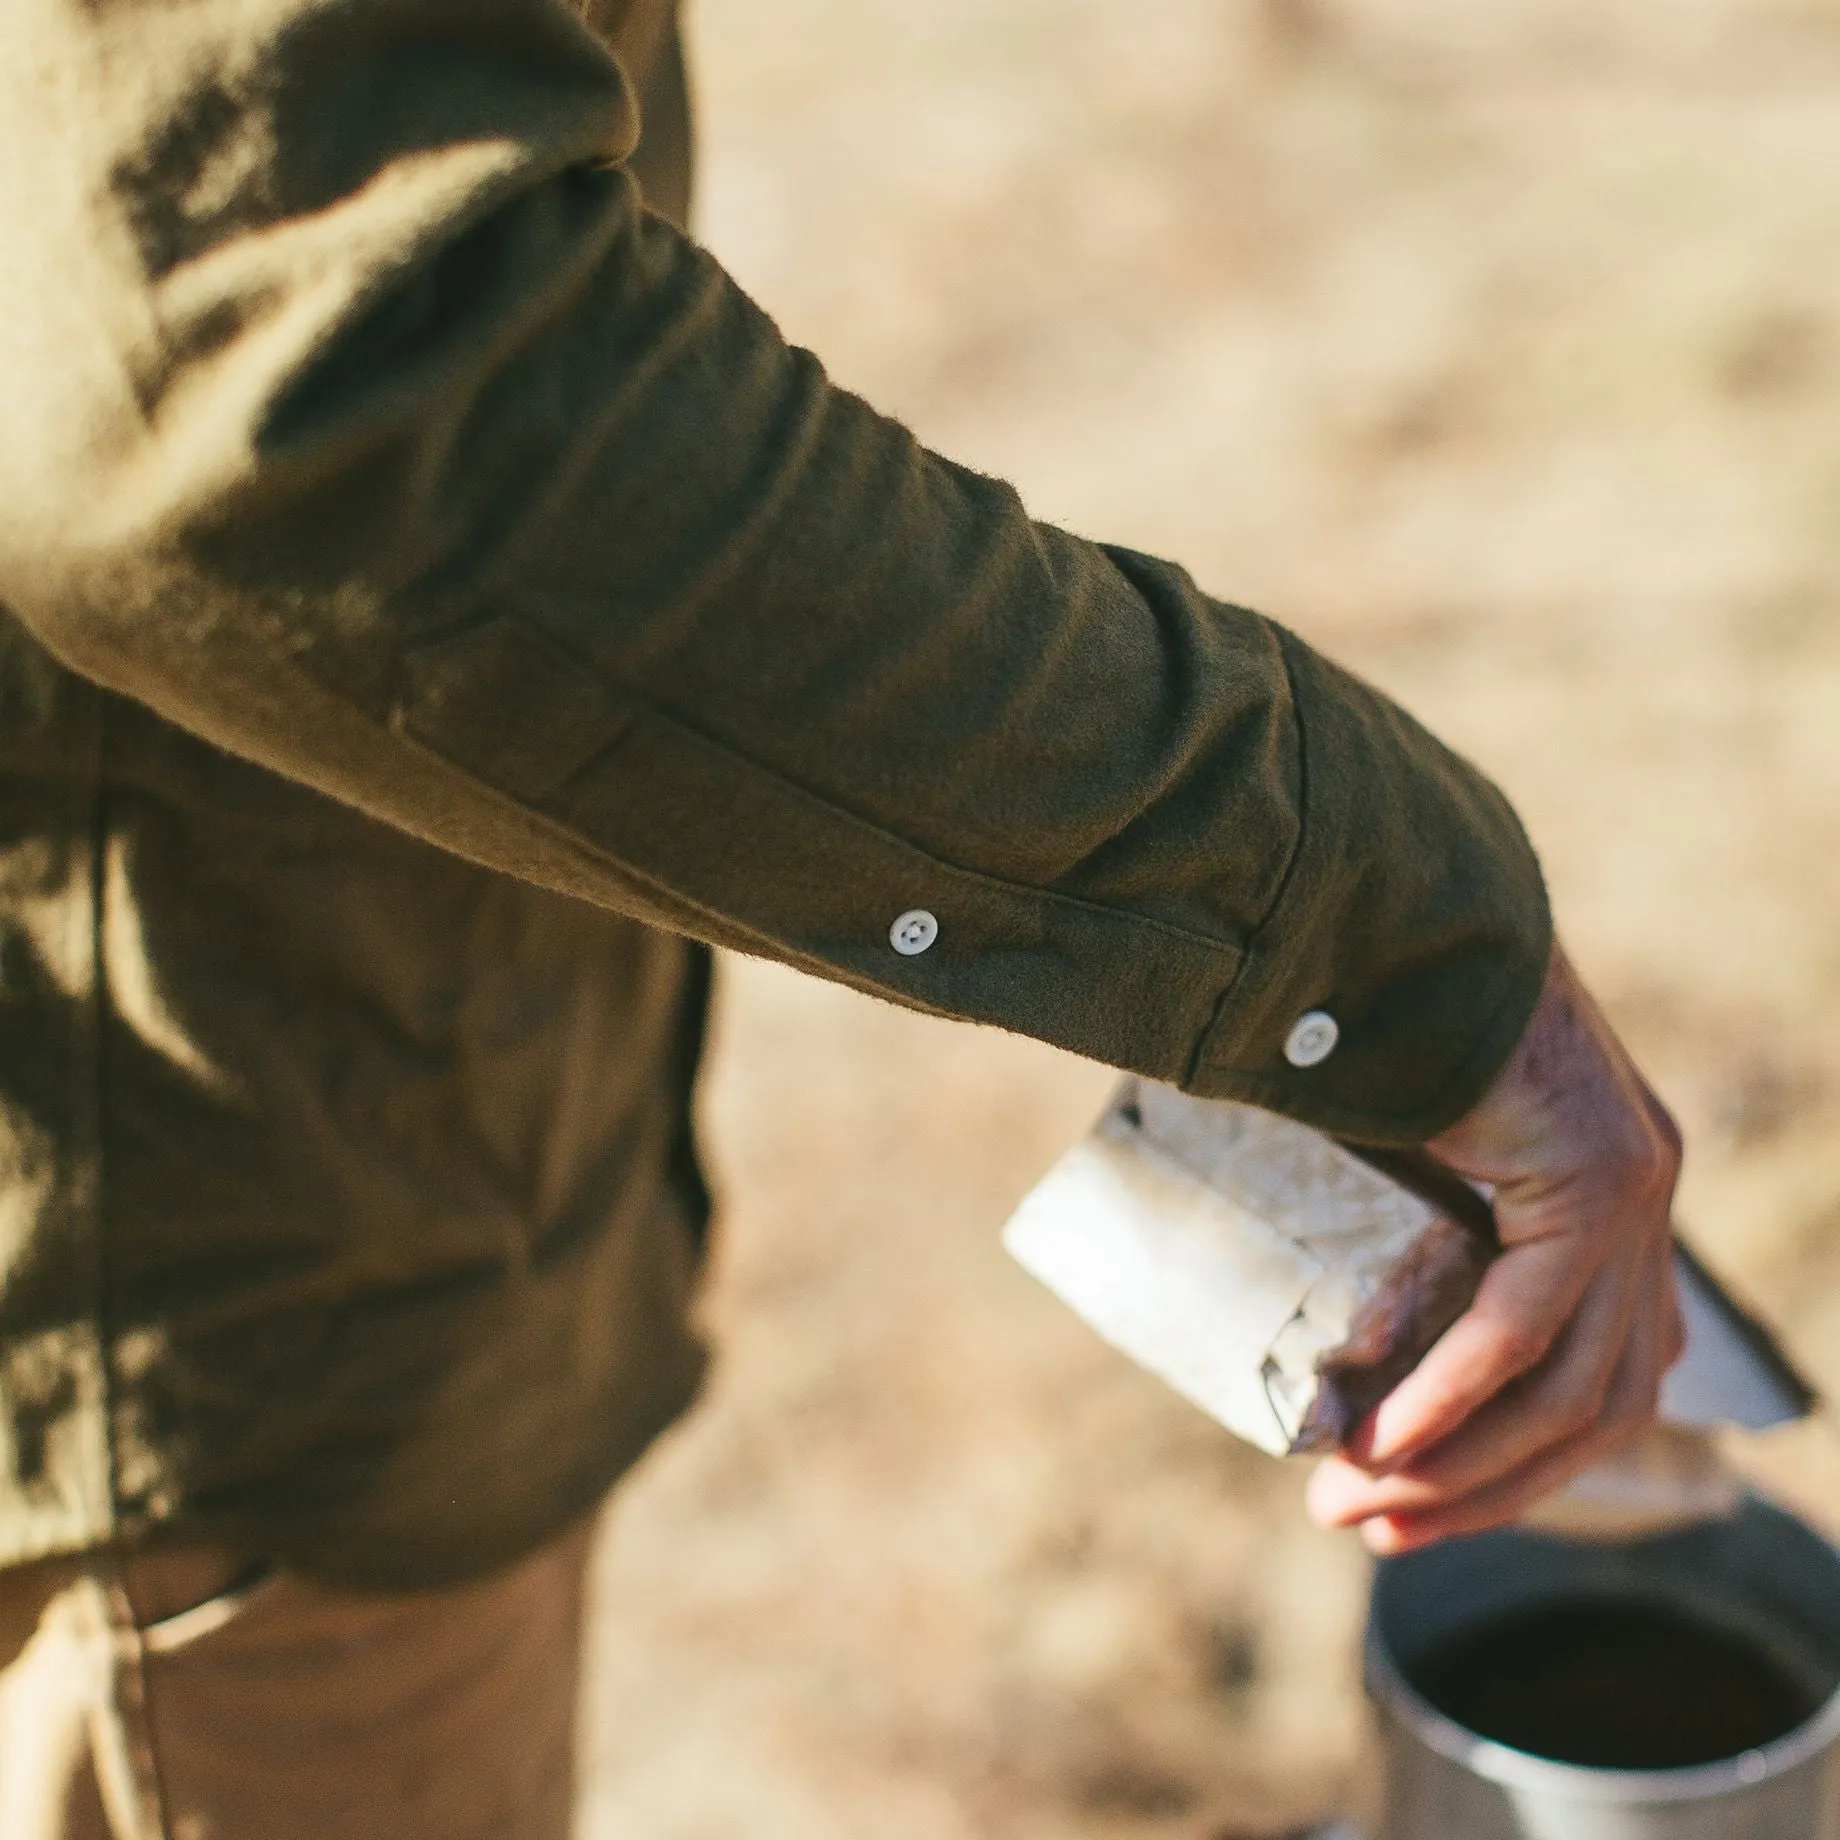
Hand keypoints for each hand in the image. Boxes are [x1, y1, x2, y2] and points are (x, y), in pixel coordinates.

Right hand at [1304, 941, 1684, 1552]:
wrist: (1392, 903)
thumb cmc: (1367, 1012)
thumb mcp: (1392, 1151)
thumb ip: (1389, 1225)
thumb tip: (1290, 1308)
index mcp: (1606, 1198)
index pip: (1591, 1378)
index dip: (1508, 1467)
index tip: (1400, 1506)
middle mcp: (1643, 1198)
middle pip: (1595, 1407)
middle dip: (1479, 1489)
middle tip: (1365, 1530)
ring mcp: (1636, 1187)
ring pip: (1574, 1390)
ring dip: (1459, 1467)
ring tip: (1353, 1503)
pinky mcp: (1600, 1172)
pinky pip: (1531, 1328)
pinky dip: (1455, 1399)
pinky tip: (1386, 1445)